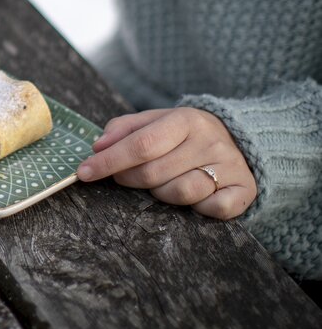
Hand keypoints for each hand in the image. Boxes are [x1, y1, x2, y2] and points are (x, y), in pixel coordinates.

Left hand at [76, 107, 257, 218]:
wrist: (239, 140)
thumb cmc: (183, 135)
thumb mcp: (153, 122)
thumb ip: (123, 129)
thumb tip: (98, 147)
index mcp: (185, 119)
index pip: (141, 144)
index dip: (109, 161)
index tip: (83, 173)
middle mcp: (211, 141)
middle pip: (154, 173)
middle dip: (129, 179)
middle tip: (124, 177)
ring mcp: (230, 166)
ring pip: (180, 193)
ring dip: (161, 194)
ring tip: (163, 183)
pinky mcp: (245, 189)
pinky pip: (212, 209)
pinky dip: (197, 208)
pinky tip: (194, 197)